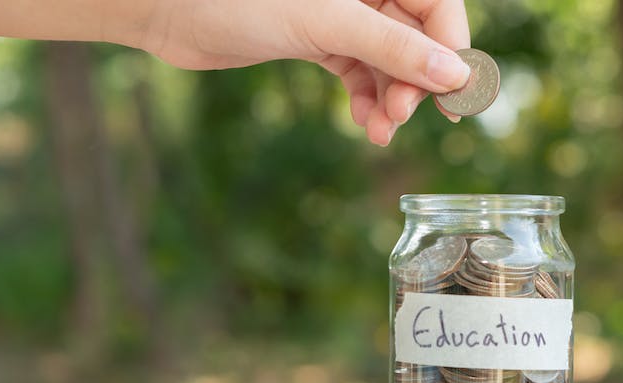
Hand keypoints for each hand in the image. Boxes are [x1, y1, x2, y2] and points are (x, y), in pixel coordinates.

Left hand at [138, 0, 470, 145]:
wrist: (168, 11)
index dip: (452, 48)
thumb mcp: (326, 22)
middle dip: (414, 82)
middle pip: (417, 37)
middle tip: (402, 116)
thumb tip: (454, 75)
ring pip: (388, 60)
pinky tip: (364, 123)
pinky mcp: (318, 38)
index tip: (454, 94)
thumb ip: (393, 47)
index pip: (437, 4)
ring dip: (390, 99)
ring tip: (381, 131)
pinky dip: (365, 99)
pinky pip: (360, 71)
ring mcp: (342, 13)